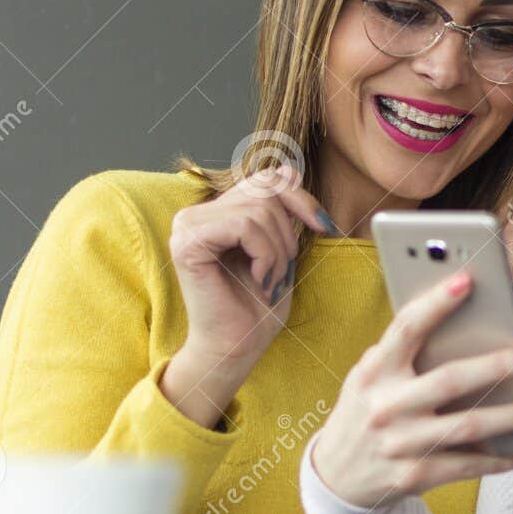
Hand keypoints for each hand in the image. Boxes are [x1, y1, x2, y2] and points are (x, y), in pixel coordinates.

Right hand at [162, 164, 334, 427]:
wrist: (239, 345)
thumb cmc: (258, 304)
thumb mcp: (281, 247)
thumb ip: (280, 209)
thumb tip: (288, 168)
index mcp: (217, 212)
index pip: (267, 179)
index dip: (301, 199)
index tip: (324, 228)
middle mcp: (196, 214)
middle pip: (266, 190)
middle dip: (289, 232)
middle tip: (282, 269)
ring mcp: (187, 225)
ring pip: (259, 210)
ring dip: (278, 251)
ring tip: (269, 278)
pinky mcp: (187, 242)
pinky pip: (245, 227)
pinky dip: (265, 255)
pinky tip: (259, 278)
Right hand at [308, 269, 512, 508]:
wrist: (336, 477)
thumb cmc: (367, 412)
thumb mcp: (370, 379)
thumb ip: (404, 356)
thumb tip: (468, 330)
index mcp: (373, 372)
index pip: (406, 329)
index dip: (436, 303)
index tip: (468, 280)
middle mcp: (385, 406)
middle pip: (450, 380)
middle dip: (497, 367)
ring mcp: (399, 444)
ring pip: (469, 426)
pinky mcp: (413, 476)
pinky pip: (466, 464)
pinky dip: (499, 460)